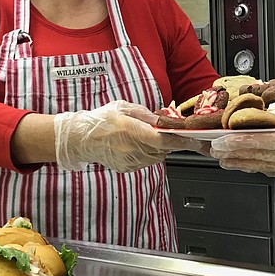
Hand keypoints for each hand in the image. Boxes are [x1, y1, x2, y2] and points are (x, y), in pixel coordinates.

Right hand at [54, 101, 198, 171]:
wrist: (80, 139)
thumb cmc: (100, 120)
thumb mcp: (123, 107)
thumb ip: (145, 114)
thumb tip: (163, 119)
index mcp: (131, 130)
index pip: (163, 140)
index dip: (181, 141)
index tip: (194, 141)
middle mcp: (131, 148)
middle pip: (163, 150)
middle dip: (170, 142)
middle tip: (167, 132)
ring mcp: (128, 161)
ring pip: (156, 158)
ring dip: (159, 149)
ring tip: (146, 137)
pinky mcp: (126, 168)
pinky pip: (145, 162)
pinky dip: (148, 155)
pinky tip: (137, 145)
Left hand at [210, 108, 274, 184]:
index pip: (264, 143)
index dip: (240, 141)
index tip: (221, 140)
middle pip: (257, 155)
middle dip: (232, 153)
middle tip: (210, 150)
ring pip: (263, 162)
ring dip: (241, 160)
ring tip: (221, 159)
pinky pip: (273, 163)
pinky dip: (257, 162)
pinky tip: (251, 162)